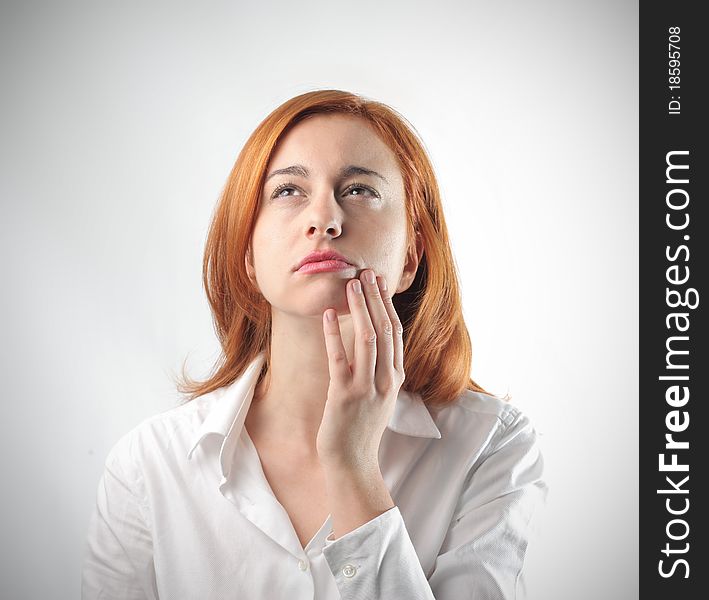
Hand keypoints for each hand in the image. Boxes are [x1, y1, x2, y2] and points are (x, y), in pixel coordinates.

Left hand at [316, 268, 404, 472]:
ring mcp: (367, 388)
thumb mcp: (379, 397)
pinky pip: (340, 358)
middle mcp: (386, 381)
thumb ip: (379, 371)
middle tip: (367, 273)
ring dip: (360, 308)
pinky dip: (334, 334)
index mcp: (396, 378)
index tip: (380, 283)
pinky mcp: (345, 396)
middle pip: (386, 329)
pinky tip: (329, 315)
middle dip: (376, 298)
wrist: (353, 464)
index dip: (388, 305)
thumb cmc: (361, 430)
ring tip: (351, 284)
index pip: (397, 333)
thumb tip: (372, 343)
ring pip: (368, 339)